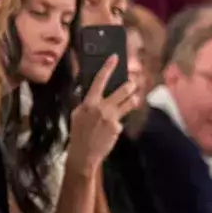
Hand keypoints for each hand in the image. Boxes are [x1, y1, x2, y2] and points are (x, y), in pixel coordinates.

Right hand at [67, 60, 137, 176]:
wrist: (83, 154)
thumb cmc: (78, 133)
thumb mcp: (77, 115)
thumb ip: (87, 103)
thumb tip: (94, 93)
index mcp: (89, 103)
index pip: (99, 80)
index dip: (108, 67)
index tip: (115, 58)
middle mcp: (102, 108)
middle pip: (123, 90)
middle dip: (130, 85)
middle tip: (133, 83)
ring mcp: (111, 118)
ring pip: (130, 103)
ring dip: (133, 100)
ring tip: (134, 99)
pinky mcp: (117, 128)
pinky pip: (121, 120)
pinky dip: (118, 122)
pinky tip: (112, 129)